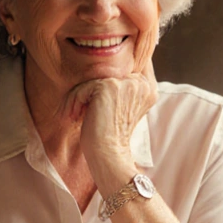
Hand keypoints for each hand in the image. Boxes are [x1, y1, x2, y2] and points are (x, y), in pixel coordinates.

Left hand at [66, 60, 157, 187]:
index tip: (89, 102)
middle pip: (106, 72)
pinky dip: (74, 101)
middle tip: (77, 108)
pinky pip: (84, 87)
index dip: (103, 80)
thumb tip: (100, 73)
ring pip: (92, 80)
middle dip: (87, 90)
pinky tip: (74, 116)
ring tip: (74, 114)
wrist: (108, 155)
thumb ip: (120, 87)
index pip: (123, 68)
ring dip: (78, 97)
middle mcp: (140, 83)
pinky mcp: (110, 87)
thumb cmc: (111, 135)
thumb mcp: (122, 107)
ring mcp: (126, 83)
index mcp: (148, 87)